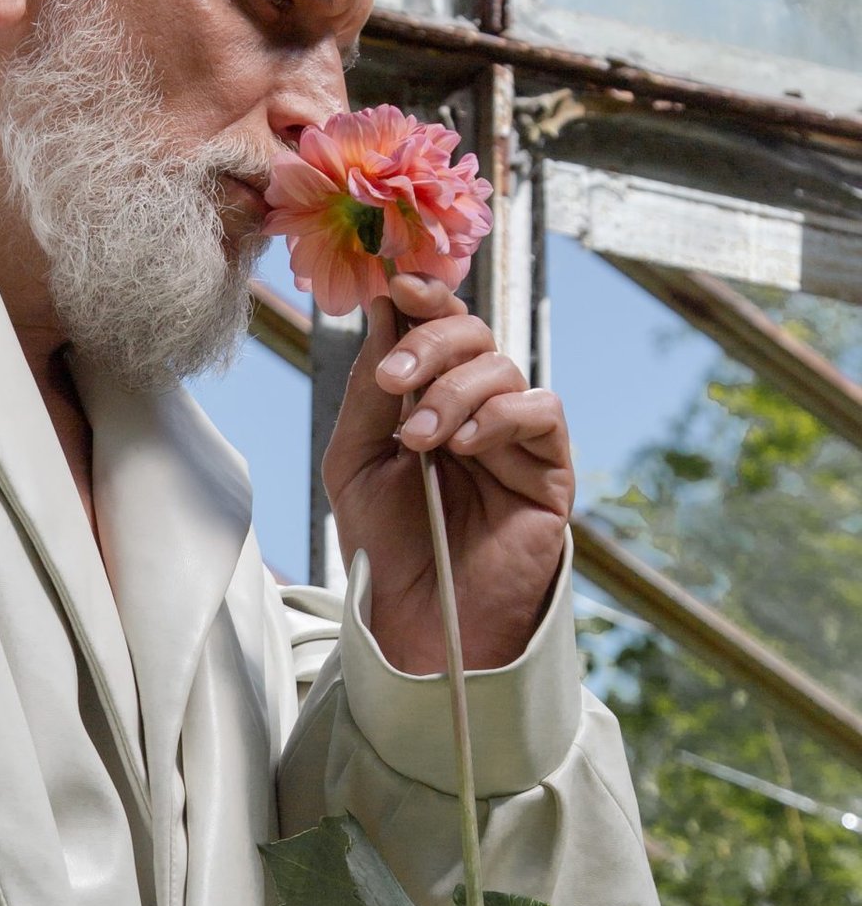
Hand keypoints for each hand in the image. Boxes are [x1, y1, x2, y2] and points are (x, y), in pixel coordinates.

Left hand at [322, 274, 573, 674]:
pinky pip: (542, 411)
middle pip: (472, 335)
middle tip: (394, 384)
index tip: (396, 286)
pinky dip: (501, 415)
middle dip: (430, 345)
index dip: (423, 299)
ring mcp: (515, 436)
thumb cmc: (385, 545)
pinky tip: (465, 448)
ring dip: (455, 392)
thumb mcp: (355, 462)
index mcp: (427, 398)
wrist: (420, 618)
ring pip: (502, 368)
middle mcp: (474, 407)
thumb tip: (382, 309)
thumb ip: (369, 392)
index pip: (436, 328)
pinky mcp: (550, 468)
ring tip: (421, 441)